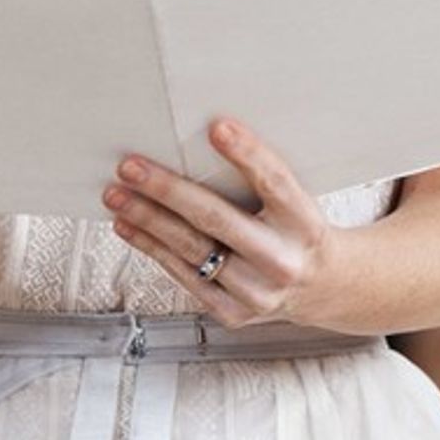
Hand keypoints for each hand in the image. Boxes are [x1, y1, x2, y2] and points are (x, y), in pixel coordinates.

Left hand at [102, 116, 336, 326]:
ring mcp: (257, 292)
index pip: (276, 183)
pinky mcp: (233, 312)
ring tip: (117, 195)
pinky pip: (184, 276)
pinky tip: (130, 227)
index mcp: (305, 223)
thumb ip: (259, 178)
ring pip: (191, 250)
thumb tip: (200, 139)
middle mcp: (283, 261)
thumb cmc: (298, 230)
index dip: (247, 154)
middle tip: (131, 167)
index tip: (216, 128)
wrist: (322, 287)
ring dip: (147, 219)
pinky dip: (153, 248)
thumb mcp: (295, 201)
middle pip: (218, 219)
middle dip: (167, 190)